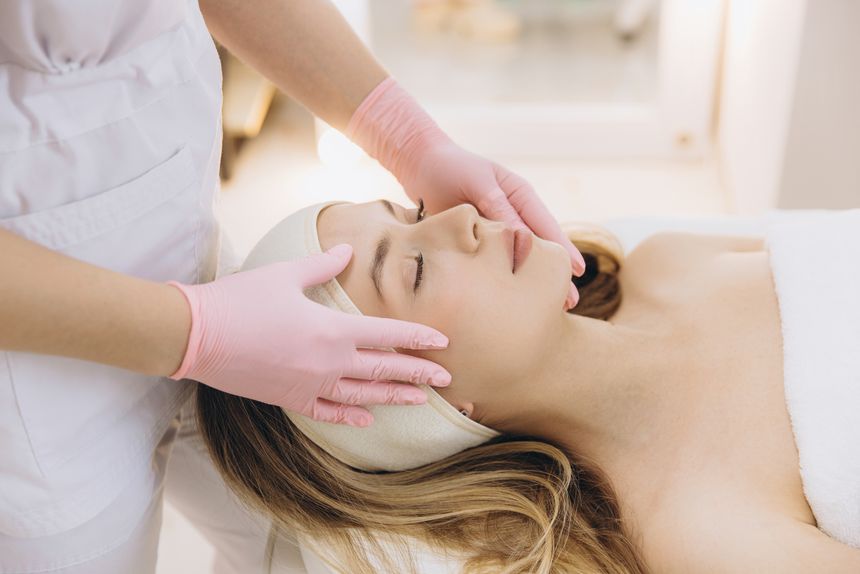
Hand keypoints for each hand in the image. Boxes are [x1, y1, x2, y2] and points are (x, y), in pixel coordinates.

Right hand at [166, 244, 450, 426]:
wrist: (195, 335)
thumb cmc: (240, 299)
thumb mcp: (285, 274)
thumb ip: (323, 265)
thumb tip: (348, 250)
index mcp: (332, 329)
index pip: (388, 334)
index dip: (418, 337)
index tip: (444, 342)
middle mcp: (328, 362)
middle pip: (384, 369)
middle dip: (418, 373)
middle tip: (447, 379)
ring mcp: (309, 385)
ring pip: (363, 396)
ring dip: (394, 398)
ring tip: (420, 401)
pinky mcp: (289, 399)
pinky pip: (327, 412)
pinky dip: (350, 417)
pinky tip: (368, 419)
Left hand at [403, 140, 586, 307]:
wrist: (421, 166)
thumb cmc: (452, 167)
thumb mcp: (479, 182)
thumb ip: (499, 207)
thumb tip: (521, 235)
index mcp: (520, 196)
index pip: (546, 226)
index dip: (562, 249)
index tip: (577, 270)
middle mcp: (514, 215)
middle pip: (538, 248)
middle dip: (554, 274)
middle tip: (570, 302)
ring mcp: (497, 231)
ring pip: (519, 259)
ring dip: (530, 281)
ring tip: (548, 307)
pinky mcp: (478, 243)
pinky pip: (495, 263)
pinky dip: (504, 279)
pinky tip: (509, 298)